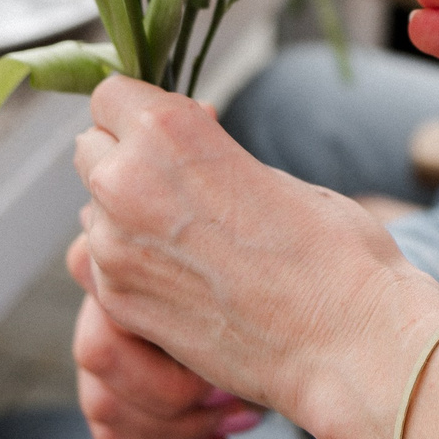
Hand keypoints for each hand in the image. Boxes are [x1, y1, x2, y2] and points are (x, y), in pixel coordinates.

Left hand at [71, 76, 438, 438]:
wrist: (347, 344)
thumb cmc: (333, 251)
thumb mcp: (268, 172)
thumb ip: (206, 157)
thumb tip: (180, 157)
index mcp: (167, 133)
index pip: (110, 94)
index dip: (142, 110)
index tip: (171, 129)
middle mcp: (125, 183)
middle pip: (91, 148)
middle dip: (126, 156)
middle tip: (179, 181)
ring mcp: (114, 249)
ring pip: (94, 210)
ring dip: (124, 213)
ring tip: (191, 236)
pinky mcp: (119, 304)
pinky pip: (102, 263)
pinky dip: (131, 262)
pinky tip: (188, 277)